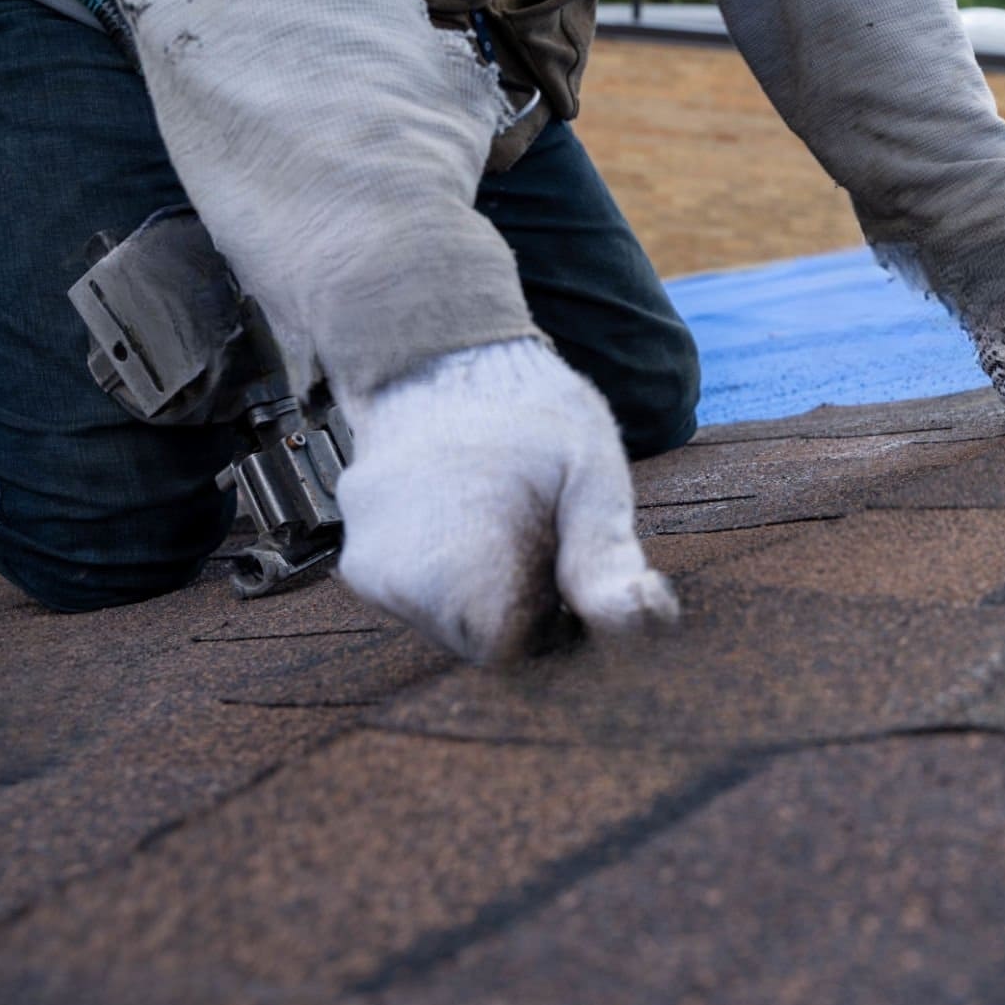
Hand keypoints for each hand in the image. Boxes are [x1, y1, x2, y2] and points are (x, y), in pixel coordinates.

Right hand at [333, 339, 673, 662]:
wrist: (442, 354)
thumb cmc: (530, 411)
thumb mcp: (591, 473)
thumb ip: (607, 557)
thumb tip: (645, 620)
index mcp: (456, 563)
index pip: (512, 650)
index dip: (554, 621)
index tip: (570, 569)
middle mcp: (393, 576)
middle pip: (479, 644)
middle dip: (521, 608)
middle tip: (542, 534)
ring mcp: (367, 568)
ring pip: (449, 623)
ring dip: (488, 593)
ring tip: (505, 517)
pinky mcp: (358, 559)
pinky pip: (421, 595)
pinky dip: (454, 575)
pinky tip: (471, 518)